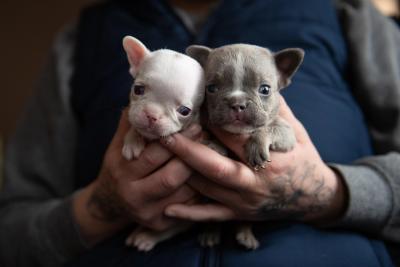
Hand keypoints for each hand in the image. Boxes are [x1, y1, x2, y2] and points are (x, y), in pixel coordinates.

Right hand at [73, 109, 201, 245]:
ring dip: (201, 174)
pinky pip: (187, 206)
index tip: (195, 125)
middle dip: (192, 156)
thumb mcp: (117, 146)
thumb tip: (145, 98)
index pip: (153, 155)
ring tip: (213, 154)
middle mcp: (134, 196)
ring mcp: (148, 213)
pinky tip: (208, 175)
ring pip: (183, 194)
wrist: (109, 201)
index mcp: (122, 172)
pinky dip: (200, 190)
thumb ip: (131, 125)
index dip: (176, 140)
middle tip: (208, 138)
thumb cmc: (119, 167)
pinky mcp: (160, 224)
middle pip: (171, 177)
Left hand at [161, 97, 346, 222]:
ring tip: (159, 158)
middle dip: (186, 149)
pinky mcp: (241, 215)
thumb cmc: (304, 159)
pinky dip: (189, 214)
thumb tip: (259, 84)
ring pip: (207, 188)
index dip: (212, 123)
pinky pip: (211, 217)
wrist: (316, 198)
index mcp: (271, 158)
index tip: (192, 110)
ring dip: (181, 172)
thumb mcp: (296, 132)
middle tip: (164, 133)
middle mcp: (256, 183)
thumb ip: (275, 110)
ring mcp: (246, 202)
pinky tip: (167, 209)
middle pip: (214, 165)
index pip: (235, 138)